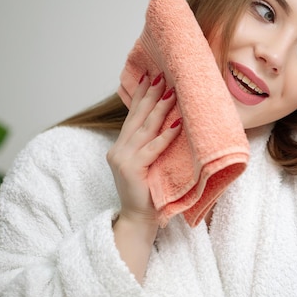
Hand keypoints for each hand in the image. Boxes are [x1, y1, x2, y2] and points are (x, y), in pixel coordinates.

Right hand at [107, 72, 181, 224]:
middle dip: (151, 95)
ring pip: (144, 129)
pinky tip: (176, 123)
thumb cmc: (150, 193)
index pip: (133, 116)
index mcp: (122, 147)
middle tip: (163, 76)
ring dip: (159, 109)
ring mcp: (122, 159)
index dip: (142, 95)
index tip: (151, 76)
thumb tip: (171, 121)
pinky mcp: (131, 169)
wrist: (140, 220)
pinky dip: (165, 136)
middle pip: (137, 117)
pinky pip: (152, 148)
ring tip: (171, 92)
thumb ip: (152, 144)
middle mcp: (119, 150)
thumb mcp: (149, 164)